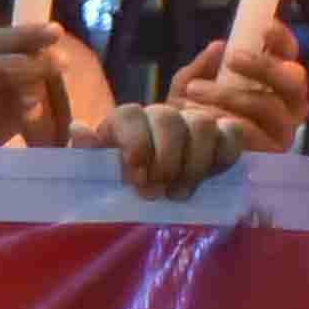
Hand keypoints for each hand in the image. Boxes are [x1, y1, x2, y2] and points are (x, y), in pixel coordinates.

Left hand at [103, 95, 246, 198]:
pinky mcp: (221, 134)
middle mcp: (159, 116)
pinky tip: (211, 177)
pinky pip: (231, 132)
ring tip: (180, 193)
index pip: (131, 115)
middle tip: (160, 193)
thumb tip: (77, 128)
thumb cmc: (120, 183)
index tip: (137, 178)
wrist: (152, 193)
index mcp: (125, 122)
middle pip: (168, 119)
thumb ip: (89, 152)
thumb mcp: (97, 172)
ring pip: (202, 124)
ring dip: (194, 163)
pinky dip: (224, 154)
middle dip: (166, 159)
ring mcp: (192, 122)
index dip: (136, 144)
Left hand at [166, 21, 308, 153]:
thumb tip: (218, 46)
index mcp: (274, 83)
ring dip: (230, 94)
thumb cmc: (191, 118)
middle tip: (232, 58)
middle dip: (264, 66)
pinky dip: (226, 120)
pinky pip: (254, 133)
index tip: (265, 27)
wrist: (176, 157)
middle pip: (293, 81)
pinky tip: (202, 117)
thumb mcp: (188, 88)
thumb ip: (199, 68)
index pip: (290, 56)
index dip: (283, 40)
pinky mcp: (272, 153)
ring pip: (269, 105)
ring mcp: (283, 131)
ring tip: (194, 90)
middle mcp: (288, 106)